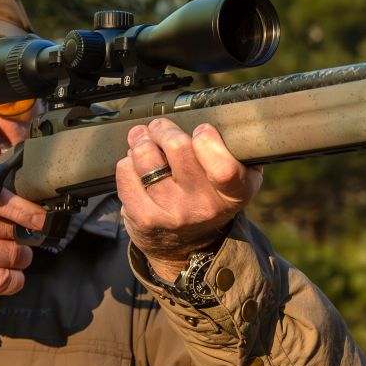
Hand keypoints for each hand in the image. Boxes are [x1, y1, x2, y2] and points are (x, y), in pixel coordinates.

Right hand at [0, 143, 48, 298]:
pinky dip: (14, 278)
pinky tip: (9, 271)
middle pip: (11, 230)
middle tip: (22, 233)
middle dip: (23, 233)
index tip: (41, 217)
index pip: (0, 199)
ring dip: (21, 256)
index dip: (27, 210)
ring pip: (12, 255)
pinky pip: (3, 281)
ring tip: (15, 251)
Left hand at [115, 118, 261, 278]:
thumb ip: (239, 151)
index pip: (223, 167)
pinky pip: (126, 172)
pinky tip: (136, 167)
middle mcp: (204, 206)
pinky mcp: (144, 218)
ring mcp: (172, 214)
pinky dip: (128, 163)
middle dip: (164, 128)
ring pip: (146, 156)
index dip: (207, 139)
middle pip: (177, 147)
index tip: (200, 131)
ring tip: (143, 141)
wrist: (186, 246)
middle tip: (161, 128)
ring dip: (141, 141)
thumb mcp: (240, 179)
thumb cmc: (211, 197)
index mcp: (234, 194)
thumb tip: (224, 118)